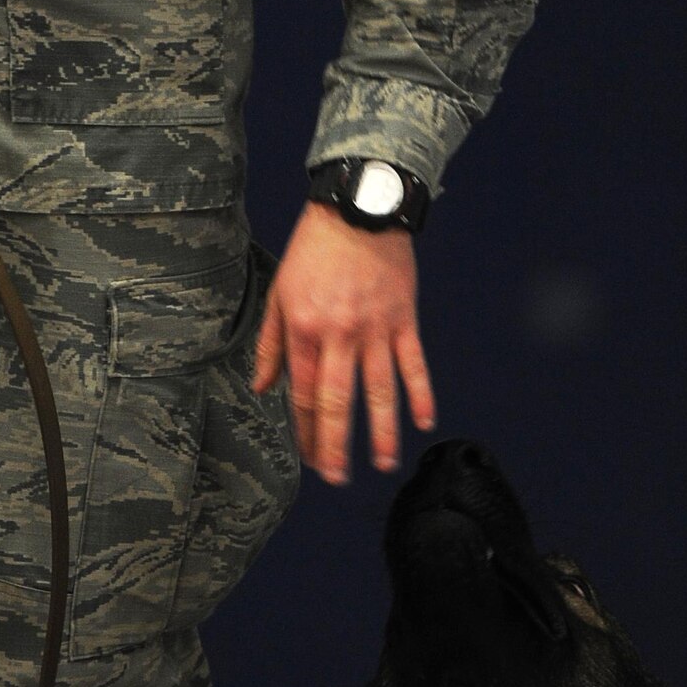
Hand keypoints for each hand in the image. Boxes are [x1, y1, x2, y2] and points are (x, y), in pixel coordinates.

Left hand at [252, 202, 436, 484]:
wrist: (359, 208)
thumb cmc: (315, 250)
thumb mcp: (280, 293)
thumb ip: (271, 345)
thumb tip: (262, 388)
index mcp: (306, 330)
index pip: (304, 395)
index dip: (305, 431)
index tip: (309, 458)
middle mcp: (341, 336)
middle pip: (338, 402)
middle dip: (336, 445)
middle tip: (338, 478)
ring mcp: (376, 330)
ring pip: (380, 391)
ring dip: (382, 432)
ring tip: (383, 464)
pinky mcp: (404, 320)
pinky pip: (414, 365)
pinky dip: (421, 395)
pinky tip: (424, 423)